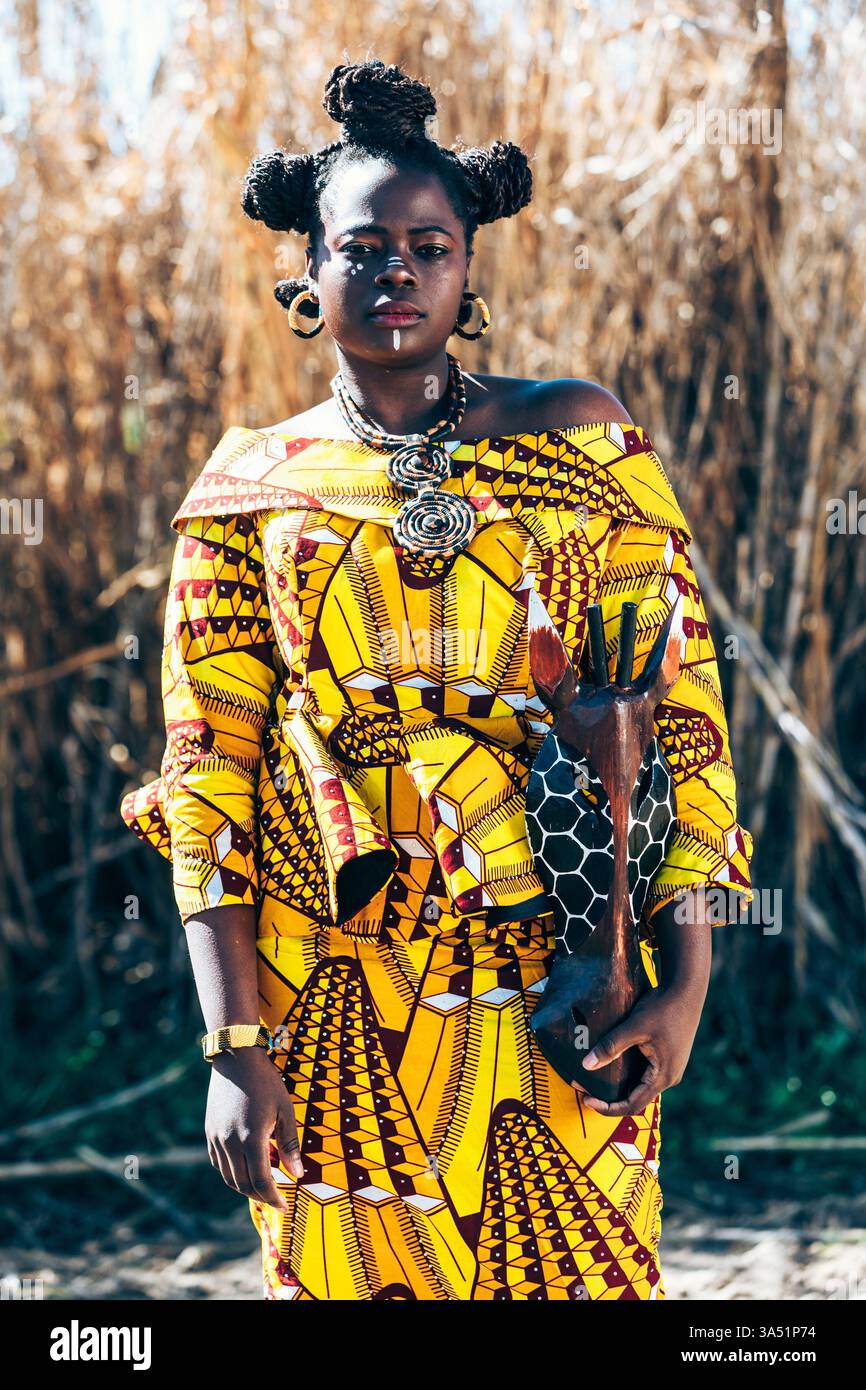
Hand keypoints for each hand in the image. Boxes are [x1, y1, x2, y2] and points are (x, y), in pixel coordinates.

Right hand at [205, 1047, 302, 1212]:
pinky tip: (244, 1171)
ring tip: (262, 1188)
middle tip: (276, 1200)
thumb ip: (290, 1144)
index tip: (284, 1207)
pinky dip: (231, 1174)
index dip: (274, 1199)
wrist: (236, 1058)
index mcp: (251, 1138)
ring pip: (228, 1178)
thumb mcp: (285, 1110)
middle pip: (244, 1185)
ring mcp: (217, 1138)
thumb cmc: (266, 1082)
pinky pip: (218, 1164)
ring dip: (245, 1189)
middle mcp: (230, 1143)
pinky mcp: (210, 1133)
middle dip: (261, 1197)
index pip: (262, 1182)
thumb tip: (298, 1174)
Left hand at [570, 982, 703, 1115]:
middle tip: (587, 1092)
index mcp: (663, 1076)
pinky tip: (615, 1068)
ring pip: (642, 1088)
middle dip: (611, 1100)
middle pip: (637, 1100)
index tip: (587, 1100)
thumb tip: (586, 1065)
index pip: (633, 1105)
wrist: (686, 991)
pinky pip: (648, 1076)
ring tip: (598, 1082)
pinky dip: (630, 1077)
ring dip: (621, 1088)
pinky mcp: (669, 1059)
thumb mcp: (634, 1027)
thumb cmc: (663, 1009)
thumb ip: (611, 1046)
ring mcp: (671, 1069)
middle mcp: (670, 1078)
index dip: (608, 1108)